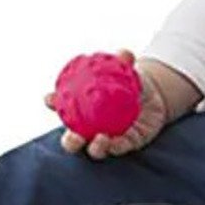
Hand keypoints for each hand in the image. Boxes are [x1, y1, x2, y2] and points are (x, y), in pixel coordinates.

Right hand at [42, 48, 169, 159]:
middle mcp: (92, 127)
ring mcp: (108, 137)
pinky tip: (116, 142)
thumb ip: (124, 61)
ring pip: (95, 149)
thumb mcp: (128, 69)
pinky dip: (116, 146)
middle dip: (70, 141)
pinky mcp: (126, 143)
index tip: (49, 98)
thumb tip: (125, 54)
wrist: (154, 93)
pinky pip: (120, 148)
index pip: (63, 105)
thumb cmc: (132, 79)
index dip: (53, 102)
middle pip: (74, 139)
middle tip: (73, 136)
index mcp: (84, 107)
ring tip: (99, 139)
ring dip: (95, 148)